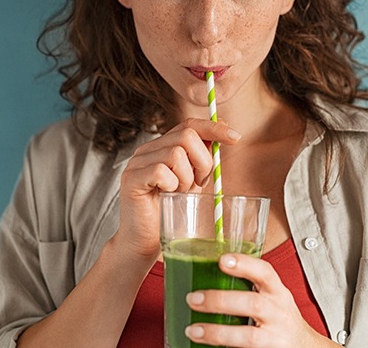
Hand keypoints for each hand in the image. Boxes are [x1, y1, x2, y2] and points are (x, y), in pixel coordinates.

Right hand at [112, 118, 241, 263]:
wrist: (145, 242)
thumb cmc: (170, 210)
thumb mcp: (193, 179)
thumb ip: (203, 156)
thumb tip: (226, 130)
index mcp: (163, 146)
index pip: (189, 124)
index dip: (213, 128)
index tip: (236, 137)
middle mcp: (148, 149)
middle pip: (186, 136)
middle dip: (203, 162)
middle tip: (199, 183)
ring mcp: (137, 162)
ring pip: (176, 154)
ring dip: (187, 178)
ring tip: (181, 193)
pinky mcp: (132, 178)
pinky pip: (161, 171)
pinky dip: (172, 186)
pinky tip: (168, 196)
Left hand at [185, 254, 337, 346]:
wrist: (303, 346)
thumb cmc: (278, 315)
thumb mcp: (271, 295)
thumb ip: (249, 284)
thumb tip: (207, 271)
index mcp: (277, 291)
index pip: (265, 272)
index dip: (245, 264)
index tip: (222, 260)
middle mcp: (278, 313)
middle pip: (252, 304)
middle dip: (220, 301)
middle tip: (193, 298)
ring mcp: (275, 337)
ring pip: (247, 336)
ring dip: (217, 333)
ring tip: (193, 330)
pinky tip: (207, 346)